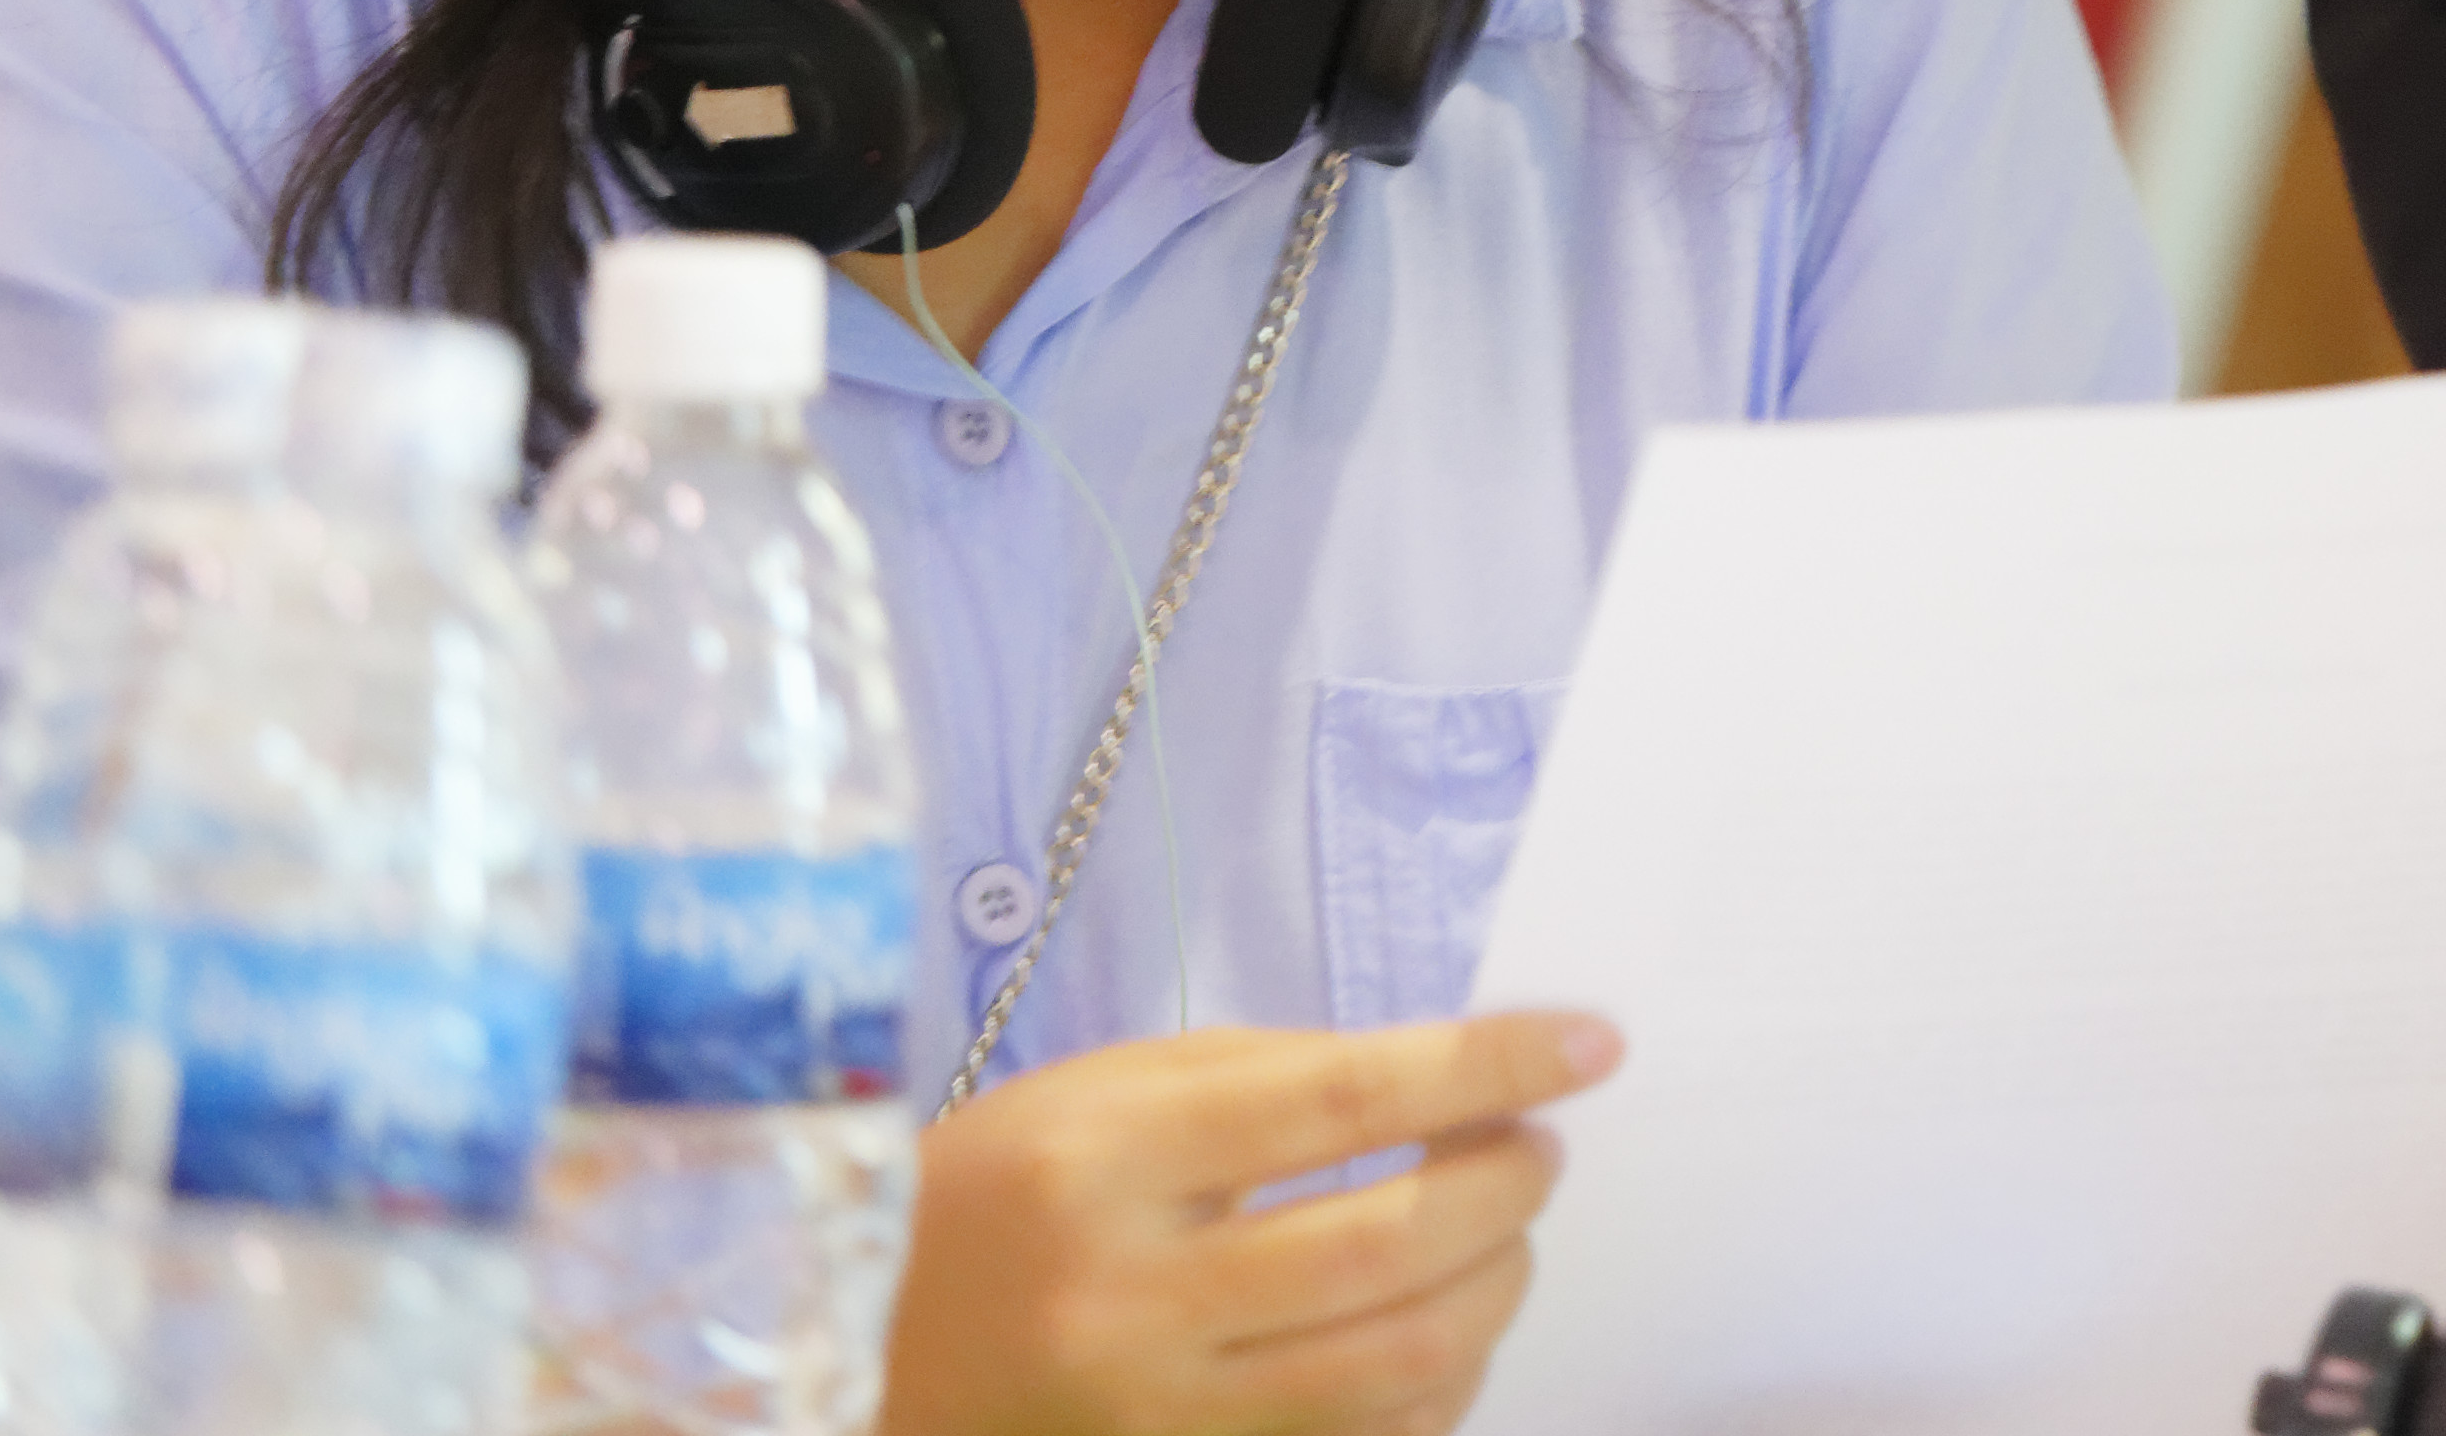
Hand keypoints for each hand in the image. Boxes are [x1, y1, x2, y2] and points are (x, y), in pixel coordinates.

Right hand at [884, 1009, 1615, 1435]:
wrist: (856, 1361)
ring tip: (1503, 1233)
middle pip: (1388, 1249)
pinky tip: (1443, 1326)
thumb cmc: (993, 1199)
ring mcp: (1153, 1419)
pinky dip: (1437, 1384)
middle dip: (1507, 1189)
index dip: (1488, 1069)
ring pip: (1397, 1367)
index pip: (1342, 1101)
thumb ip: (1270, 1079)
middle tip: (1537, 1150)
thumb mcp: (1100, 1096)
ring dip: (1495, 1290)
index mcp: (1101, 1165)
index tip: (1590, 1046)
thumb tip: (1450, 1080)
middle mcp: (1126, 1304)